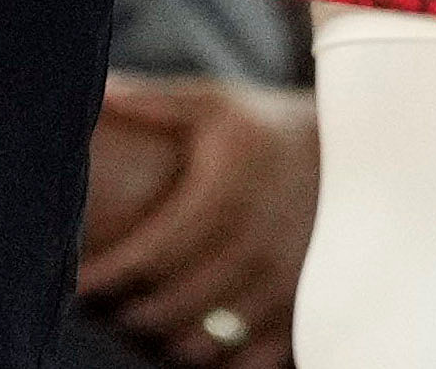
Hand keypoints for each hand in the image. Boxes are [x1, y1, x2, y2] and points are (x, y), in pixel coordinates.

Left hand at [78, 75, 317, 364]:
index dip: (104, 277)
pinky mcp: (305, 315)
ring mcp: (285, 288)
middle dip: (127, 314)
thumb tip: (97, 94)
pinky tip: (197, 335)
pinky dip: (215, 360)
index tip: (76, 282)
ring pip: (203, 345)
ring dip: (166, 340)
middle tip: (110, 306)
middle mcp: (256, 248)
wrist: (359, 154)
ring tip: (150, 319)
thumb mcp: (213, 104)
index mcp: (225, 197)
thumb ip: (153, 103)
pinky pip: (247, 364)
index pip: (147, 257)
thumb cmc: (267, 131)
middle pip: (168, 310)